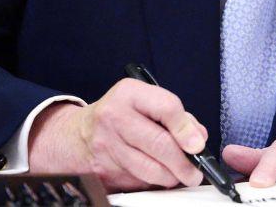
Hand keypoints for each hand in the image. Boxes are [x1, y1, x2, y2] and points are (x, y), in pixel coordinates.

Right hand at [27, 80, 207, 191]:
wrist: (77, 135)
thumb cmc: (120, 115)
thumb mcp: (145, 102)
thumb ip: (176, 117)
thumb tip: (198, 138)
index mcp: (129, 93)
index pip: (166, 107)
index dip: (186, 129)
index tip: (198, 145)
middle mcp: (114, 117)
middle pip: (159, 143)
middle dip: (183, 163)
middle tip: (195, 171)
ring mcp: (106, 145)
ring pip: (149, 169)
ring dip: (171, 177)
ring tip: (179, 175)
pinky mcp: (103, 170)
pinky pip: (137, 181)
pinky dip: (151, 182)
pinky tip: (154, 174)